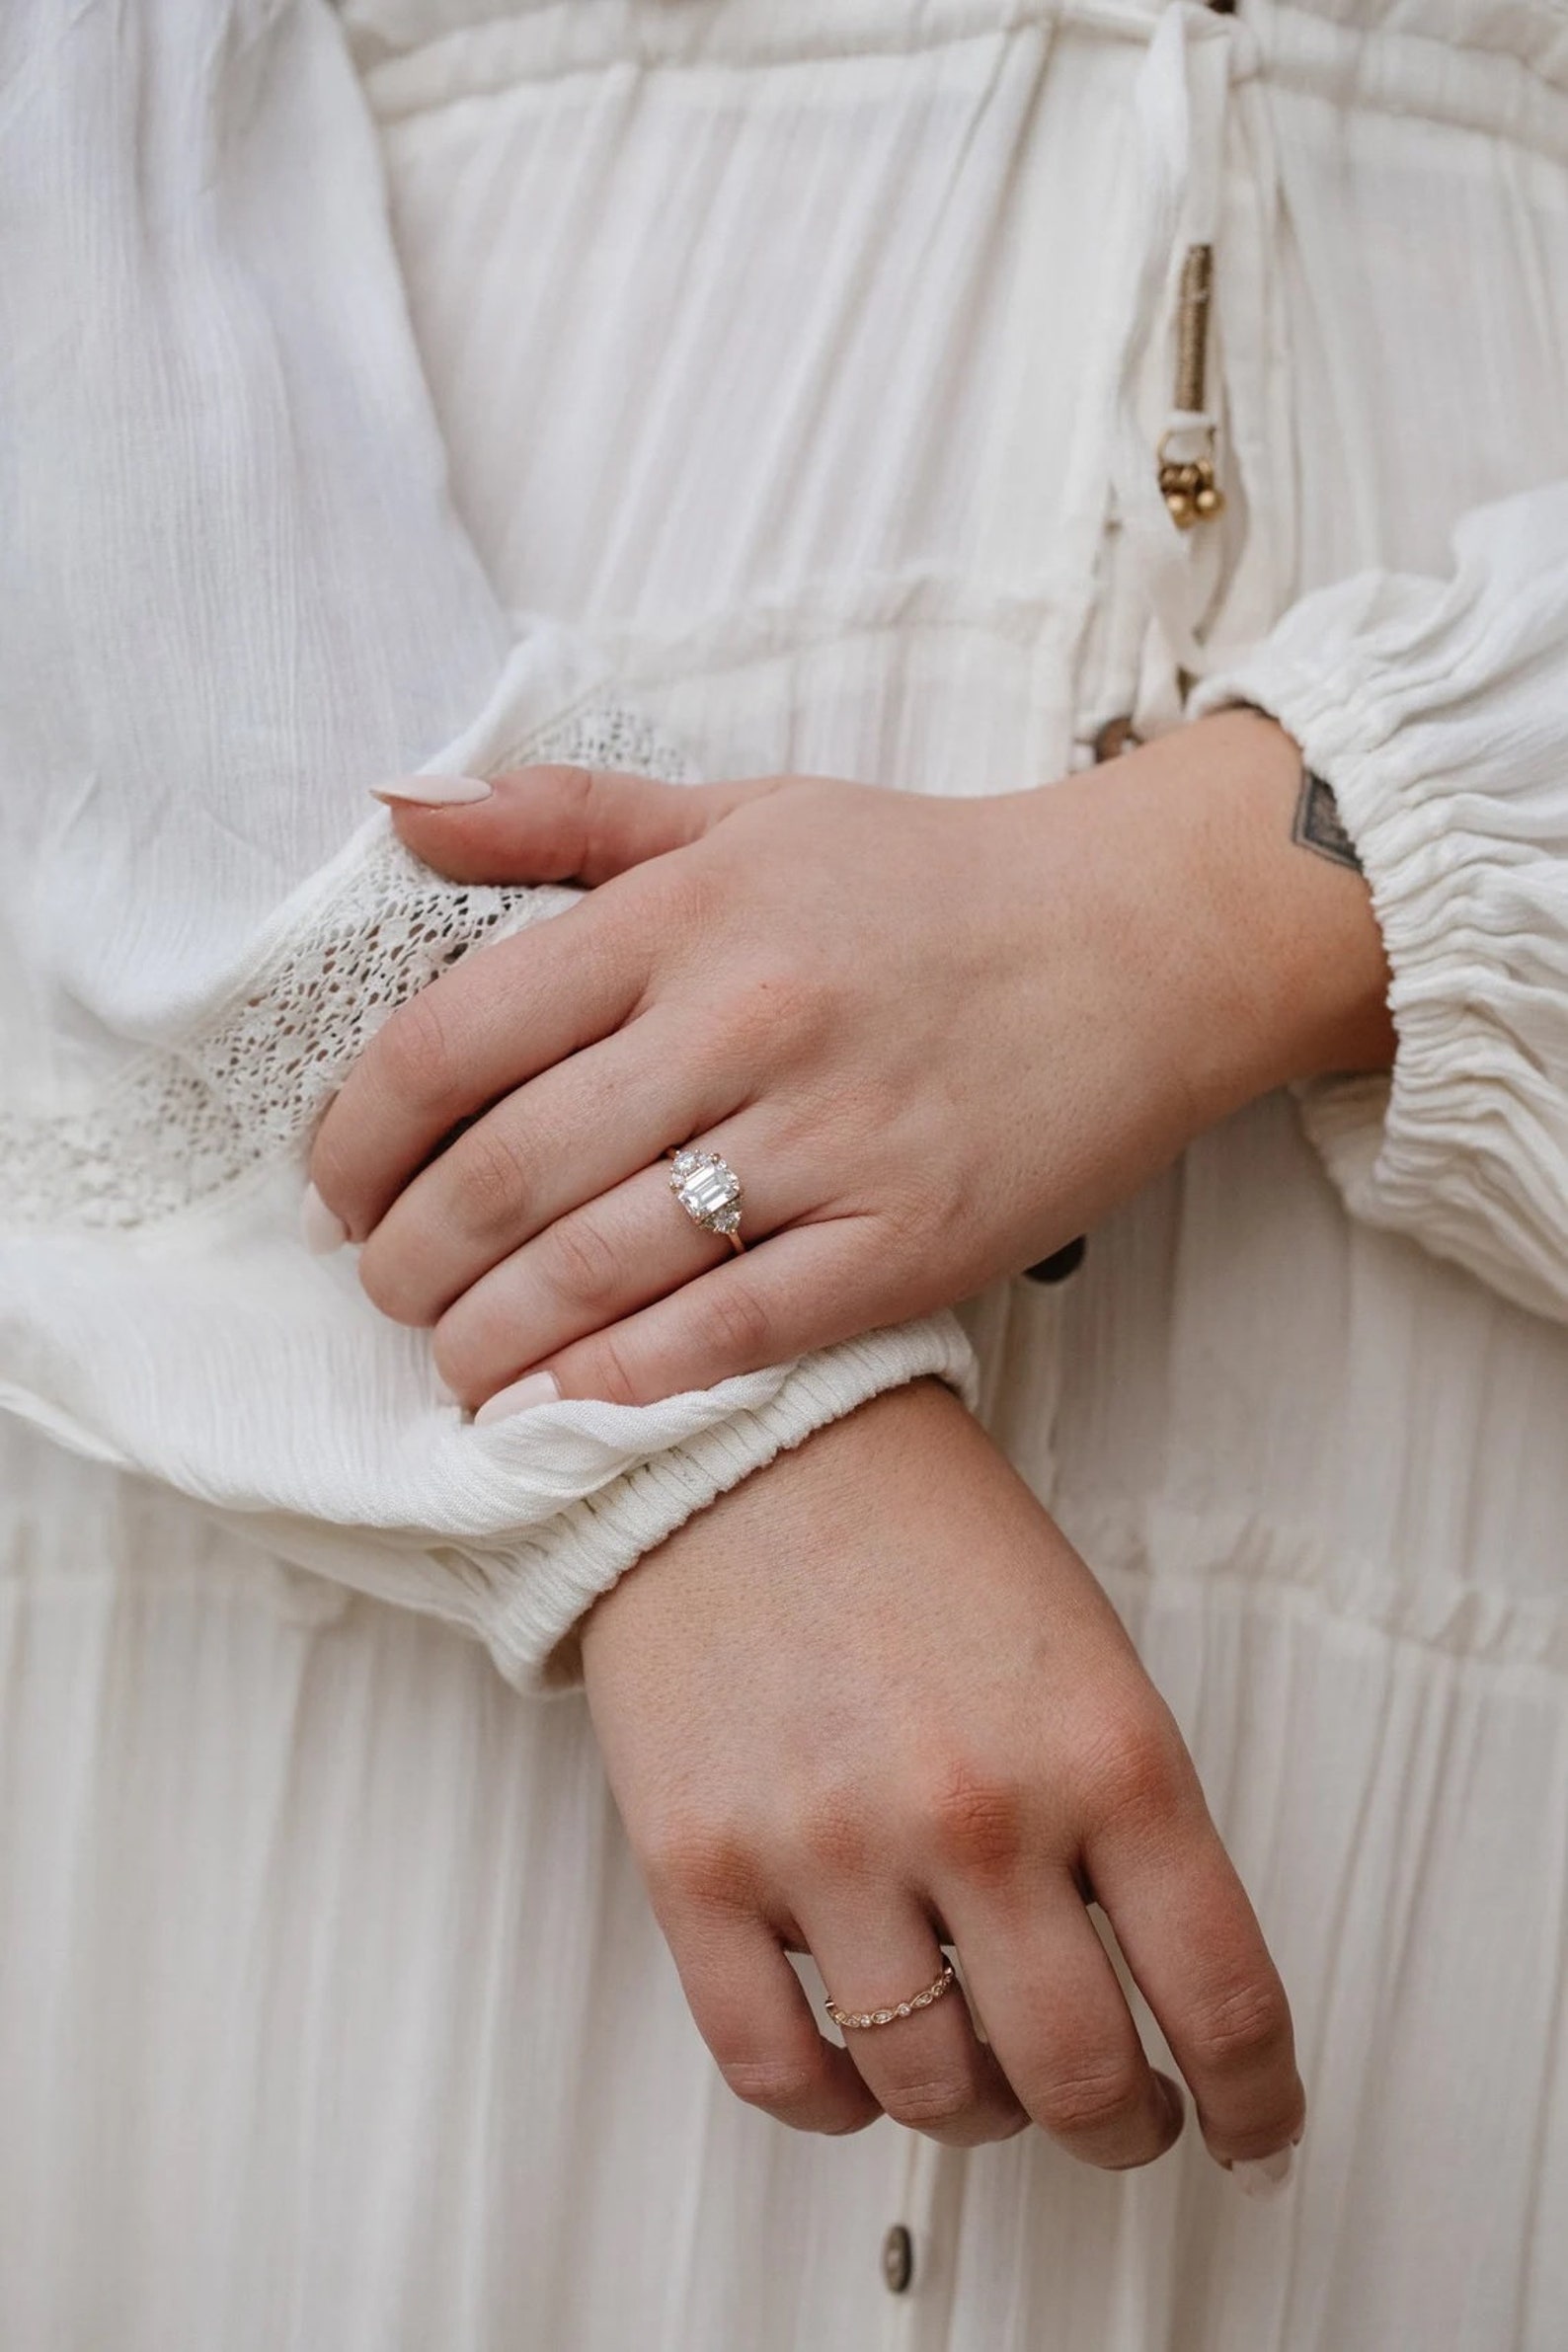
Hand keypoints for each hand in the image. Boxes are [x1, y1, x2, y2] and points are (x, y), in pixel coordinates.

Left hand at [310, 711, 1392, 1409]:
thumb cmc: (930, 880)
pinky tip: (558, 1403)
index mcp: (682, 916)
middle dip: (406, 1262)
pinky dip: (619, 1383)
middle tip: (385, 1290)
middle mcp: (742, 1025)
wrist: (1149, 940)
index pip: (449, 1042)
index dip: (357, 1138)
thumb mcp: (745, 808)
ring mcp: (828, 1143)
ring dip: (488, 1340)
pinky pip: (728, 1333)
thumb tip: (395, 806)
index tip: (338, 1187)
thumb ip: (562, 812)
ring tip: (450, 1361)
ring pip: (597, 1271)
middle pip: (503, 1177)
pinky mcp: (907, 1242)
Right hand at [580, 1378, 1304, 2177]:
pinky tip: (858, 2073)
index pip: (1222, 1998)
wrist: (737, 1433)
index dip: (1253, 2101)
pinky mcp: (697, 1866)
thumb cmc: (917, 1527)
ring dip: (980, 2114)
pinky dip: (831, 2104)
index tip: (1254, 2131)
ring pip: (931, 2092)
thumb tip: (1152, 1980)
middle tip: (1126, 2119)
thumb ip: (1128, 1816)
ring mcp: (828, 1846)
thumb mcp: (1085, 1649)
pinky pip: (775, 2068)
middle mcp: (976, 1813)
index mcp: (1106, 1750)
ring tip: (985, 2075)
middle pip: (1081, 2080)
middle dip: (1124, 2128)